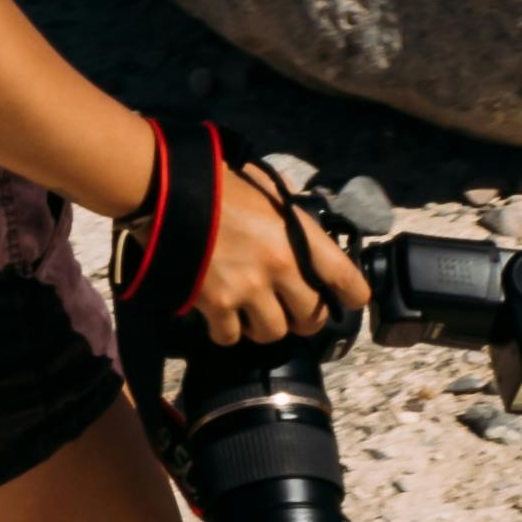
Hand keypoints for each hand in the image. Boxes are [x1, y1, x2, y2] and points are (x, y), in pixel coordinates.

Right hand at [187, 162, 363, 350]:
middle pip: (312, 318)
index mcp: (298, 237)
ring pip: (272, 334)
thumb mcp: (268, 191)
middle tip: (293, 310)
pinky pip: (230, 337)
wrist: (168, 192)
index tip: (349, 299)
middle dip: (305, 318)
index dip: (354, 295)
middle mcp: (279, 268)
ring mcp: (247, 289)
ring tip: (254, 312)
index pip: (346, 279)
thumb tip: (303, 228)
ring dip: (265, 327)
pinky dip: (227, 331)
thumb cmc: (220, 185)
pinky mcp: (215, 305)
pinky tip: (222, 315)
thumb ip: (290, 215)